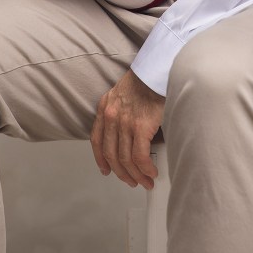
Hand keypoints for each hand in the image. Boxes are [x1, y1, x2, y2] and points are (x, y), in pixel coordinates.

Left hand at [91, 70, 164, 189]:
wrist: (156, 71)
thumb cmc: (144, 81)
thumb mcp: (121, 94)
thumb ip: (118, 112)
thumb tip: (126, 136)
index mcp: (105, 108)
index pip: (96, 140)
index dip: (101, 159)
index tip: (106, 170)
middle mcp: (111, 116)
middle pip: (111, 154)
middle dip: (122, 173)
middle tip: (131, 181)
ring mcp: (124, 123)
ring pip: (125, 159)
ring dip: (136, 175)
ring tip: (145, 181)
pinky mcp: (140, 127)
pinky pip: (140, 156)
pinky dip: (145, 168)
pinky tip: (151, 171)